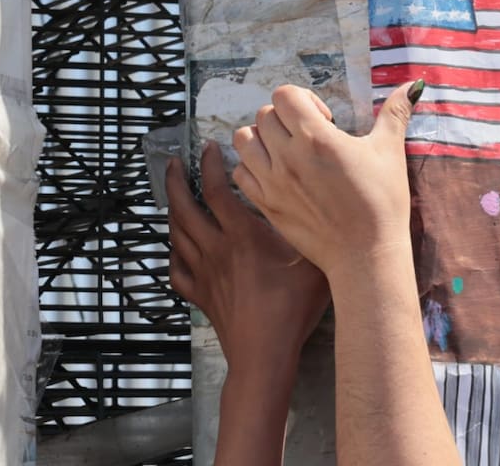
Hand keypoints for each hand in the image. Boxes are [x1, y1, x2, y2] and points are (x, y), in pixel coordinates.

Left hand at [167, 140, 329, 370]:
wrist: (264, 353)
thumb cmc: (292, 307)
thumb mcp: (314, 262)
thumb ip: (315, 230)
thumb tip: (326, 204)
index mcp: (243, 234)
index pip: (217, 189)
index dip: (209, 164)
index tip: (209, 147)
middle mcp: (217, 248)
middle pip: (185, 206)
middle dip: (176, 180)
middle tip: (174, 162)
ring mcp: (204, 273)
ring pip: (177, 233)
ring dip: (172, 209)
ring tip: (174, 194)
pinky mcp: (200, 295)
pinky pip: (177, 268)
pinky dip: (174, 252)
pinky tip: (177, 248)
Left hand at [230, 81, 421, 286]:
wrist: (366, 254)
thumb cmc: (382, 202)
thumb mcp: (390, 152)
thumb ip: (396, 113)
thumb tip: (414, 85)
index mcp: (316, 138)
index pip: (285, 96)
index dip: (304, 99)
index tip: (324, 118)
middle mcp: (287, 156)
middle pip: (264, 115)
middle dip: (286, 118)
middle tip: (309, 135)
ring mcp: (272, 182)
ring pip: (244, 140)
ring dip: (263, 138)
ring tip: (287, 150)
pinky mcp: (266, 204)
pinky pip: (240, 173)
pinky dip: (253, 167)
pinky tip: (277, 173)